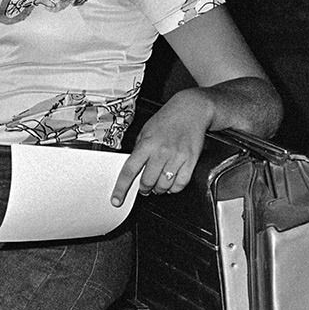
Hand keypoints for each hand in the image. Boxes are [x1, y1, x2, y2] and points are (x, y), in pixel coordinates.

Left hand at [112, 89, 214, 204]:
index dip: (121, 188)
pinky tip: (171, 183)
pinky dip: (174, 188)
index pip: (129, 170)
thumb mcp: (145, 131)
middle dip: (144, 189)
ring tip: (158, 184)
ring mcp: (177, 157)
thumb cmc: (167, 119)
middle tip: (144, 188)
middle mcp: (161, 152)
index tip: (116, 200)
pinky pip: (181, 183)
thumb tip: (133, 168)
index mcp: (146, 144)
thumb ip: (139, 150)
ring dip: (158, 189)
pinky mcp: (191, 160)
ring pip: (164, 185)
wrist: (191, 110)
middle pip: (147, 182)